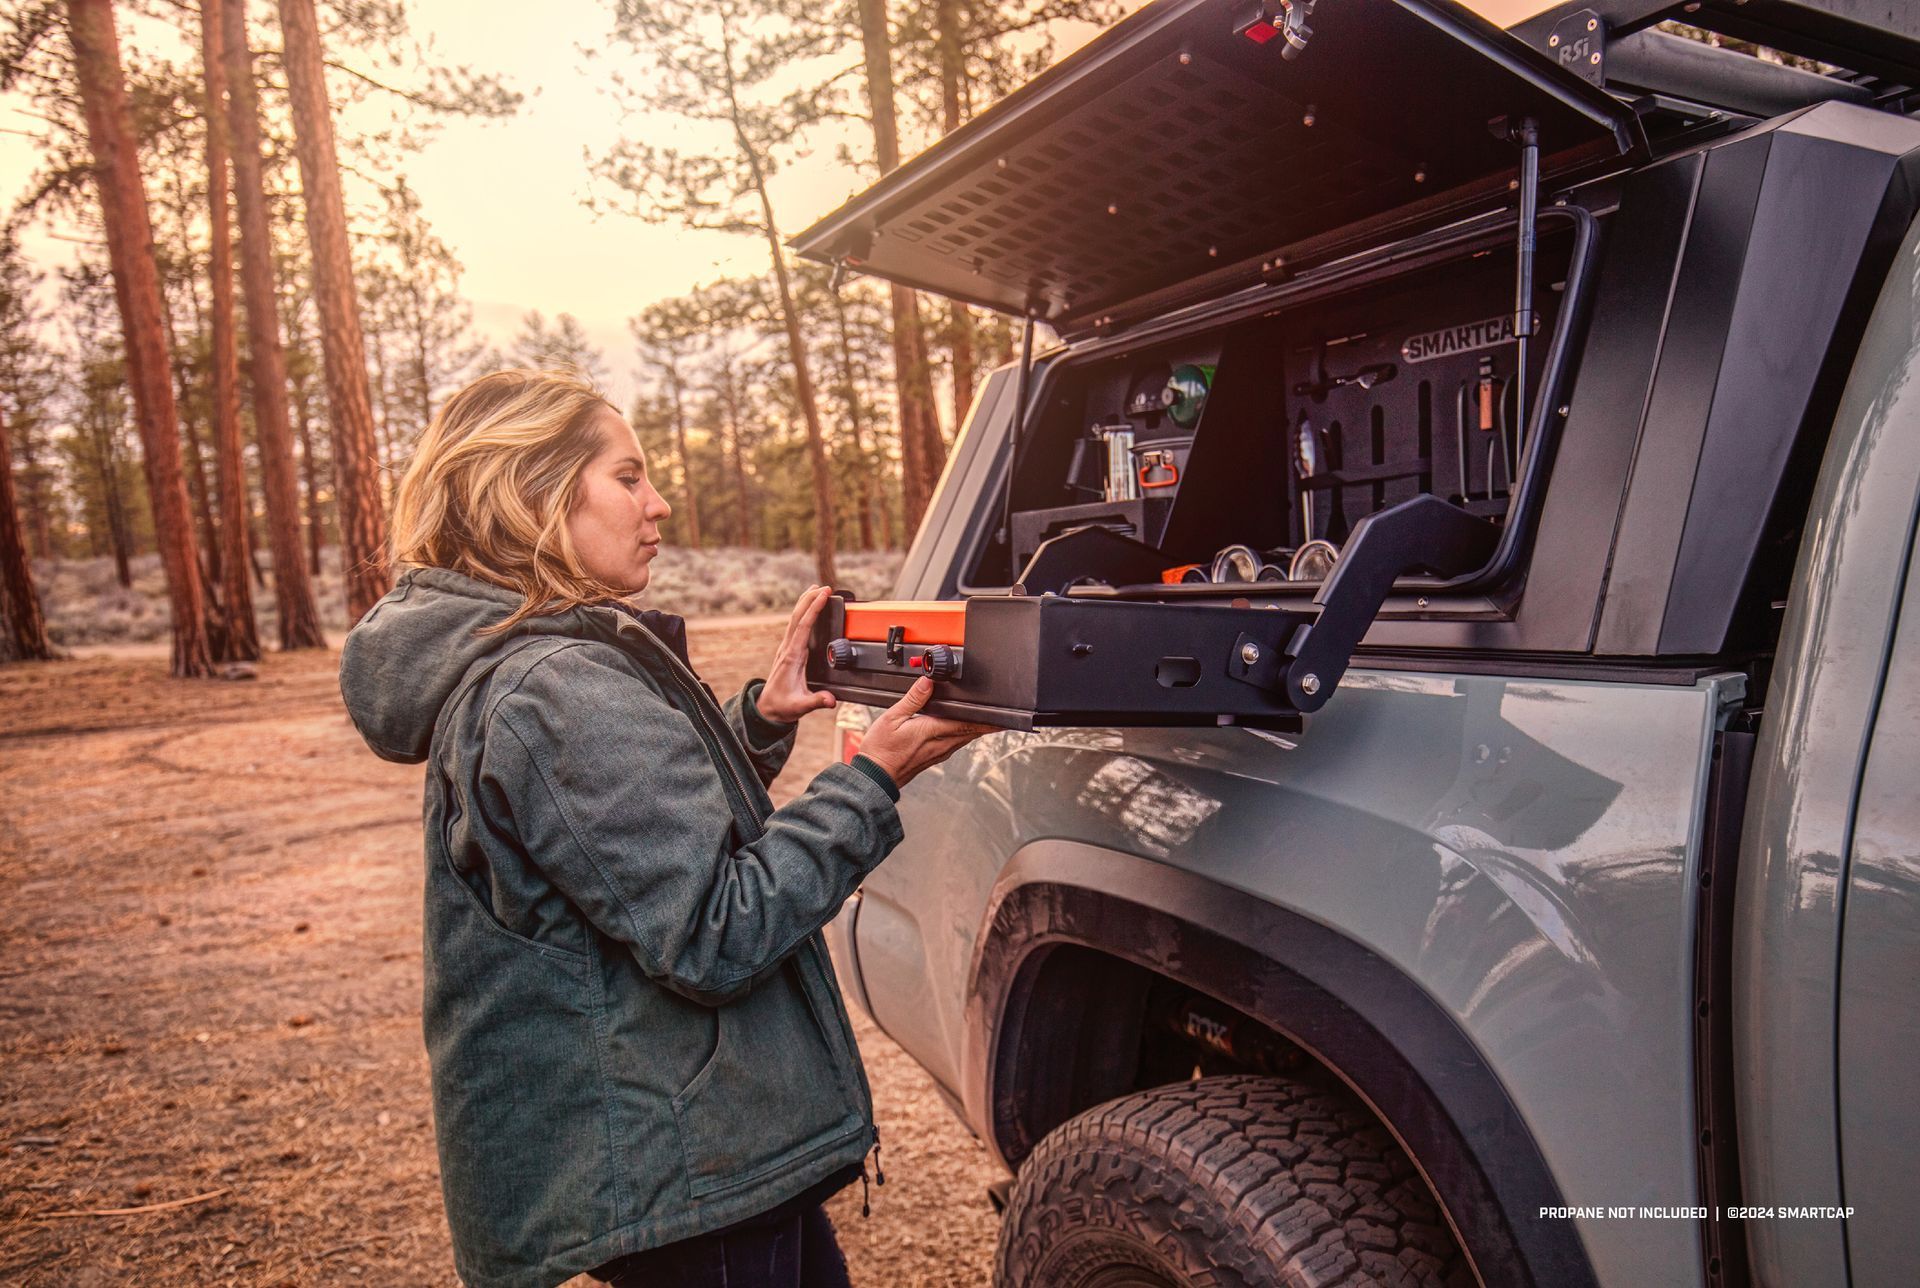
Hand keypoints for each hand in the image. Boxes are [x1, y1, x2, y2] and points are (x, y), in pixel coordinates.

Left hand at [755, 585, 837, 724]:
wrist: (768, 709)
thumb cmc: (783, 706)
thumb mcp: (800, 706)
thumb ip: (816, 701)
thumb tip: (831, 699)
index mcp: (792, 657)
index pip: (804, 626)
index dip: (813, 608)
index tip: (823, 595)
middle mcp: (788, 649)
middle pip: (798, 617)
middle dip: (810, 599)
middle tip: (824, 587)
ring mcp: (787, 648)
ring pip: (795, 619)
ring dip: (805, 603)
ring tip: (816, 589)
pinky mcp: (789, 651)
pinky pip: (796, 627)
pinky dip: (803, 613)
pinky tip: (808, 609)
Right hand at [856, 676, 996, 789]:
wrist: (876, 776)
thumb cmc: (881, 750)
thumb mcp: (892, 718)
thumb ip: (913, 699)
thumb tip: (927, 682)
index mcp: (933, 731)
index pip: (968, 722)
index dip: (987, 719)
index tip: (1002, 715)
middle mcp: (941, 744)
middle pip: (972, 731)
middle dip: (988, 723)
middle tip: (1003, 715)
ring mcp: (940, 753)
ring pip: (966, 738)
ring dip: (977, 728)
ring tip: (989, 720)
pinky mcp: (936, 757)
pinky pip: (956, 743)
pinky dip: (965, 734)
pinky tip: (964, 729)